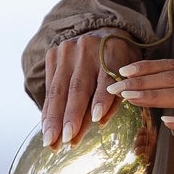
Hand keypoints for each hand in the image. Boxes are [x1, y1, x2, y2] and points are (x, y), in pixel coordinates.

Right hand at [42, 29, 137, 148]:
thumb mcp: (127, 74)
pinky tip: (46, 127)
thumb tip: (99, 122)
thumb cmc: (119, 61)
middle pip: (78, 86)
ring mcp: (67, 50)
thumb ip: (116, 97)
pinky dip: (48, 110)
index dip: (101, 98)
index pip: (106, 78)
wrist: (101, 32)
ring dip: (54, 118)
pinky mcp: (53, 54)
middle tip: (66, 140)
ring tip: (50, 141)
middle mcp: (87, 48)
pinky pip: (49, 87)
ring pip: (59, 89)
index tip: (96, 118)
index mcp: (111, 51)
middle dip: (71, 116)